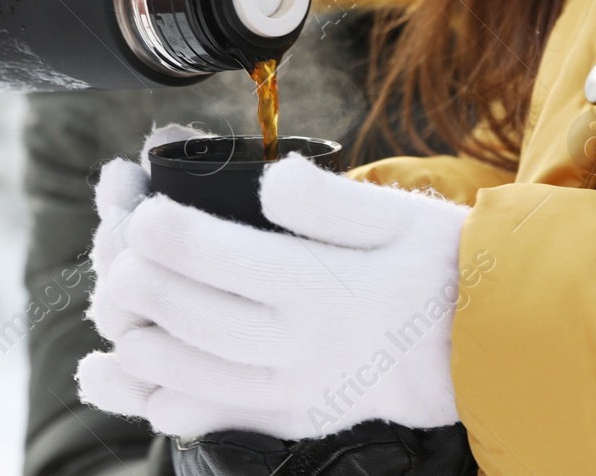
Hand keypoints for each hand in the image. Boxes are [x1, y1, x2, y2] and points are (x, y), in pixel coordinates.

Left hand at [78, 153, 468, 439]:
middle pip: (186, 313)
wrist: (483, 352)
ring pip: (184, 370)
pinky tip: (114, 371)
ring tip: (112, 299)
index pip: (214, 255)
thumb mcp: (398, 214)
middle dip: (133, 277)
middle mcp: (299, 346)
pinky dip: (150, 396)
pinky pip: (206, 416)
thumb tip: (272, 180)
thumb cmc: (436, 268)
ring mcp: (290, 389)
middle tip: (113, 247)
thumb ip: (329, 198)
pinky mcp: (287, 416)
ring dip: (132, 333)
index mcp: (321, 286)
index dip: (160, 228)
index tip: (134, 205)